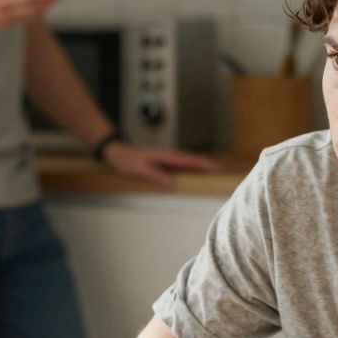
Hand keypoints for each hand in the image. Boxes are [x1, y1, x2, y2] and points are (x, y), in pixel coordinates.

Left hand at [102, 140, 220, 186]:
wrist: (116, 153)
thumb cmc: (126, 161)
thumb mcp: (139, 170)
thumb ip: (155, 176)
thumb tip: (173, 183)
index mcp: (165, 157)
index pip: (188, 160)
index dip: (202, 164)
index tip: (215, 167)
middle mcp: (168, 157)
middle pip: (191, 161)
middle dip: (206, 164)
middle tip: (220, 170)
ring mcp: (166, 160)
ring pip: (187, 164)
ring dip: (199, 167)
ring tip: (212, 173)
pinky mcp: (163, 165)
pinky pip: (180, 167)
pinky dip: (190, 170)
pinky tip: (193, 175)